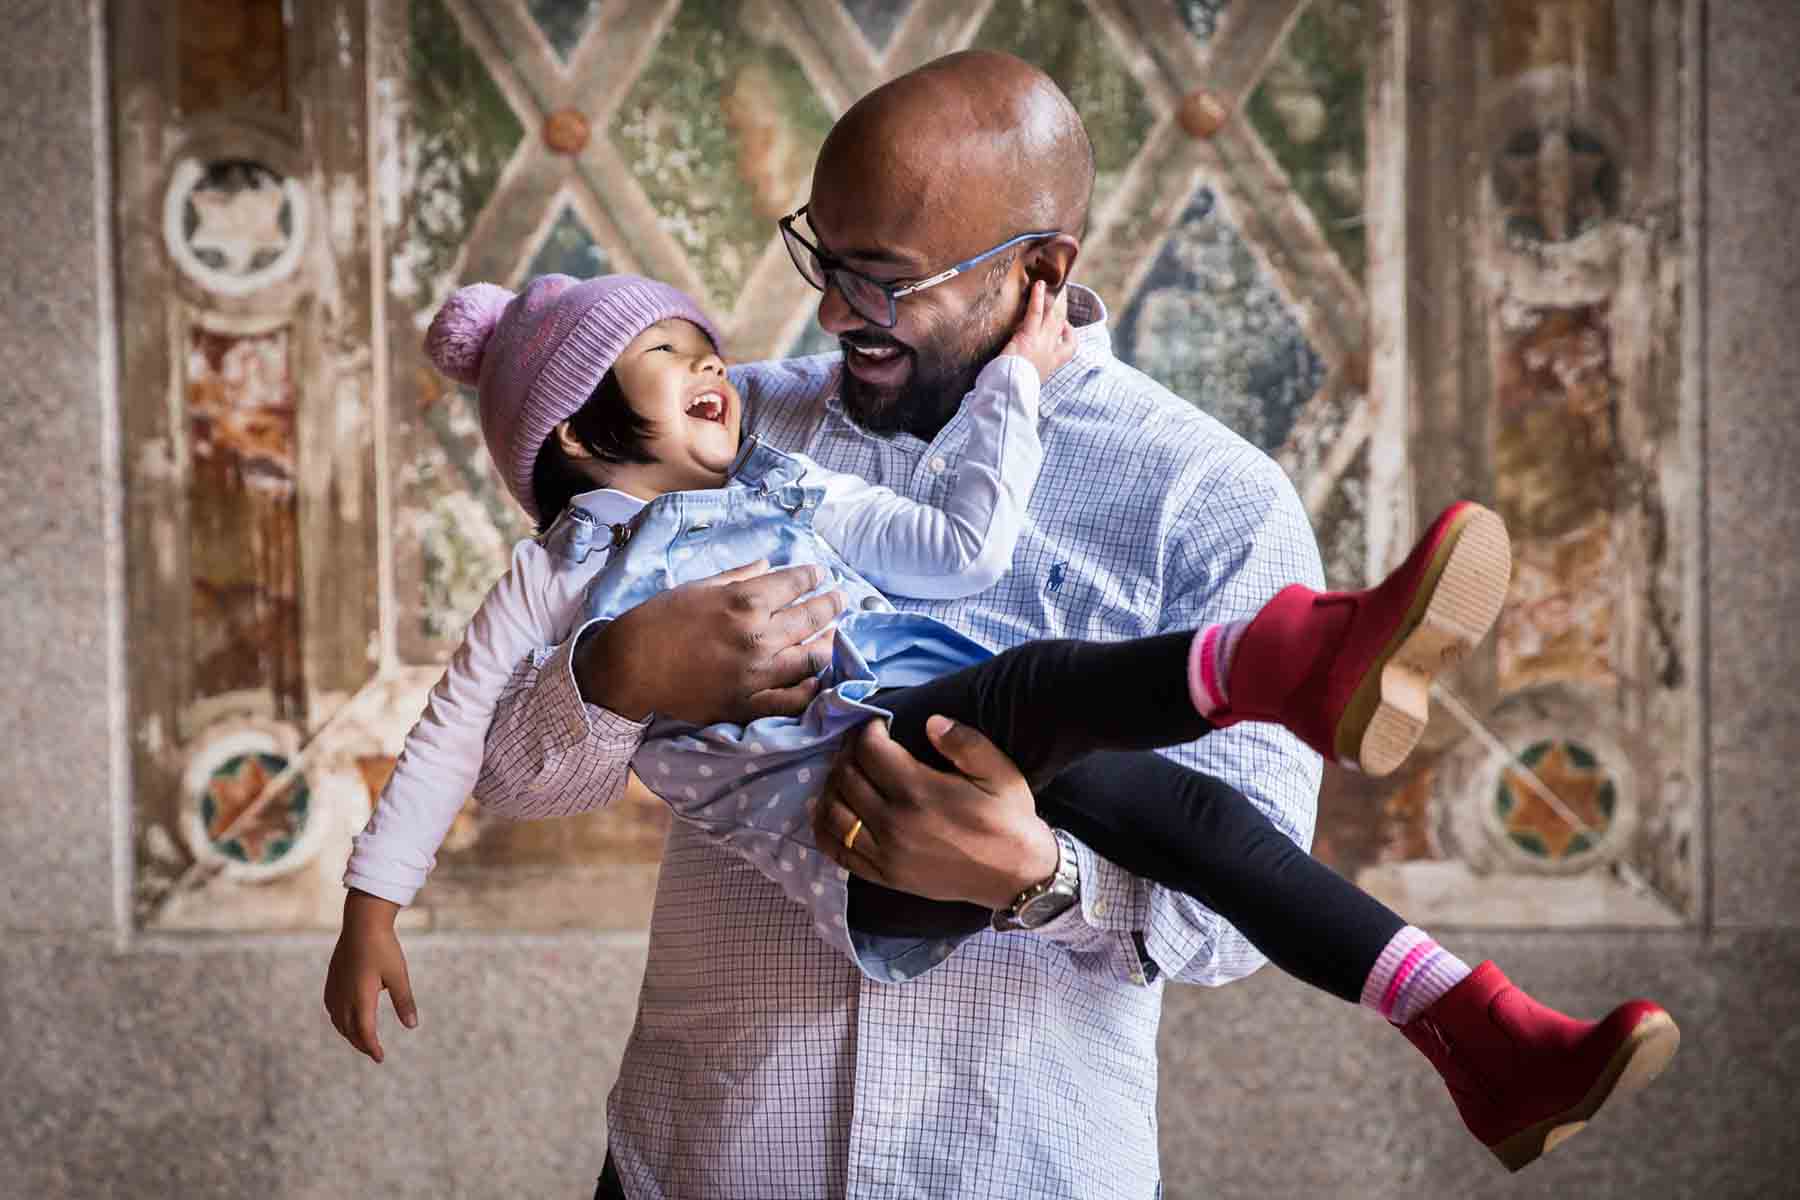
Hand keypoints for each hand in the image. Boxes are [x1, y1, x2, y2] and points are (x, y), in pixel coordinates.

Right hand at [323, 890, 416, 1063]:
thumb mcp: (399, 975)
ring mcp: (335, 987)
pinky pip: (332, 1008)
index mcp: (361, 997)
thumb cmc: (384, 947)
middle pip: (350, 1030)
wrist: (362, 922)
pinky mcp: (332, 979)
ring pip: (339, 1021)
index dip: (372, 1047)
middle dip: (362, 1044)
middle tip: (374, 1052)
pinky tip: (345, 1018)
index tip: (380, 1057)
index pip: (365, 1032)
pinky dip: (339, 1020)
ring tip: (362, 1039)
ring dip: (349, 1033)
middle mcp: (344, 996)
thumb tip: (412, 1026)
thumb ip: (404, 1001)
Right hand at [576, 559, 844, 724]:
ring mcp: (756, 674)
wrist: (630, 668)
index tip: (818, 574)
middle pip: (811, 618)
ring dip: (828, 643)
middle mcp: (757, 637)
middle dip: (831, 604)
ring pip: (812, 658)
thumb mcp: (697, 587)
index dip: (811, 577)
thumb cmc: (658, 620)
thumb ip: (738, 576)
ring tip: (832, 635)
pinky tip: (816, 677)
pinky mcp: (749, 705)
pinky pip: (793, 700)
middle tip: (839, 598)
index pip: (794, 584)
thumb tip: (768, 565)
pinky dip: (811, 687)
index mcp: (743, 602)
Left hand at [814, 715, 1059, 909]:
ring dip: (831, 786)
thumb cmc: (1008, 818)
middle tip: (861, 745)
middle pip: (846, 776)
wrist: (1016, 876)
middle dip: (847, 753)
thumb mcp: (999, 771)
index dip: (867, 730)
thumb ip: (964, 741)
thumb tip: (930, 720)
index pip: (869, 750)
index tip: (877, 725)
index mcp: (920, 791)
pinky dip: (824, 828)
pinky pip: (837, 851)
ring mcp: (885, 853)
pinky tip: (827, 810)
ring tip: (846, 773)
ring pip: (833, 811)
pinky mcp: (883, 876)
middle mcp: (894, 822)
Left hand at [1001, 279, 1075, 384]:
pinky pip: (1036, 312)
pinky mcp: (1029, 335)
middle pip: (1060, 325)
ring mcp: (1042, 341)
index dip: (1070, 334)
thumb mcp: (1028, 380)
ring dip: (1053, 299)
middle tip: (1060, 294)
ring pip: (1052, 316)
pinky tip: (1039, 285)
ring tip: (1051, 285)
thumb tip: (1018, 367)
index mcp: (1052, 363)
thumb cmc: (1015, 388)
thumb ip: (1029, 369)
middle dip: (1061, 309)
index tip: (1065, 326)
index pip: (1069, 347)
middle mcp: (1050, 351)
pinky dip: (1038, 297)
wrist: (1012, 390)